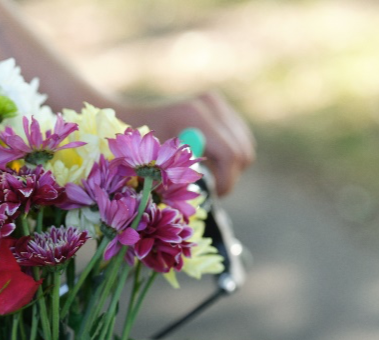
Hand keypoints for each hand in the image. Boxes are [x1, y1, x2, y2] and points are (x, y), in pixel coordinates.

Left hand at [119, 90, 254, 196]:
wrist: (133, 116)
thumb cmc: (136, 146)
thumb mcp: (155, 164)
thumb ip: (179, 176)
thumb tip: (204, 197)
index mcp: (192, 116)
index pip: (230, 154)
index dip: (227, 181)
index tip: (215, 195)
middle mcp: (210, 104)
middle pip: (243, 151)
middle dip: (230, 176)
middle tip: (213, 190)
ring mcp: (218, 104)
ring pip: (246, 146)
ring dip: (232, 167)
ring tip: (209, 174)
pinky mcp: (222, 108)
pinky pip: (242, 139)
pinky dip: (231, 156)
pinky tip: (211, 161)